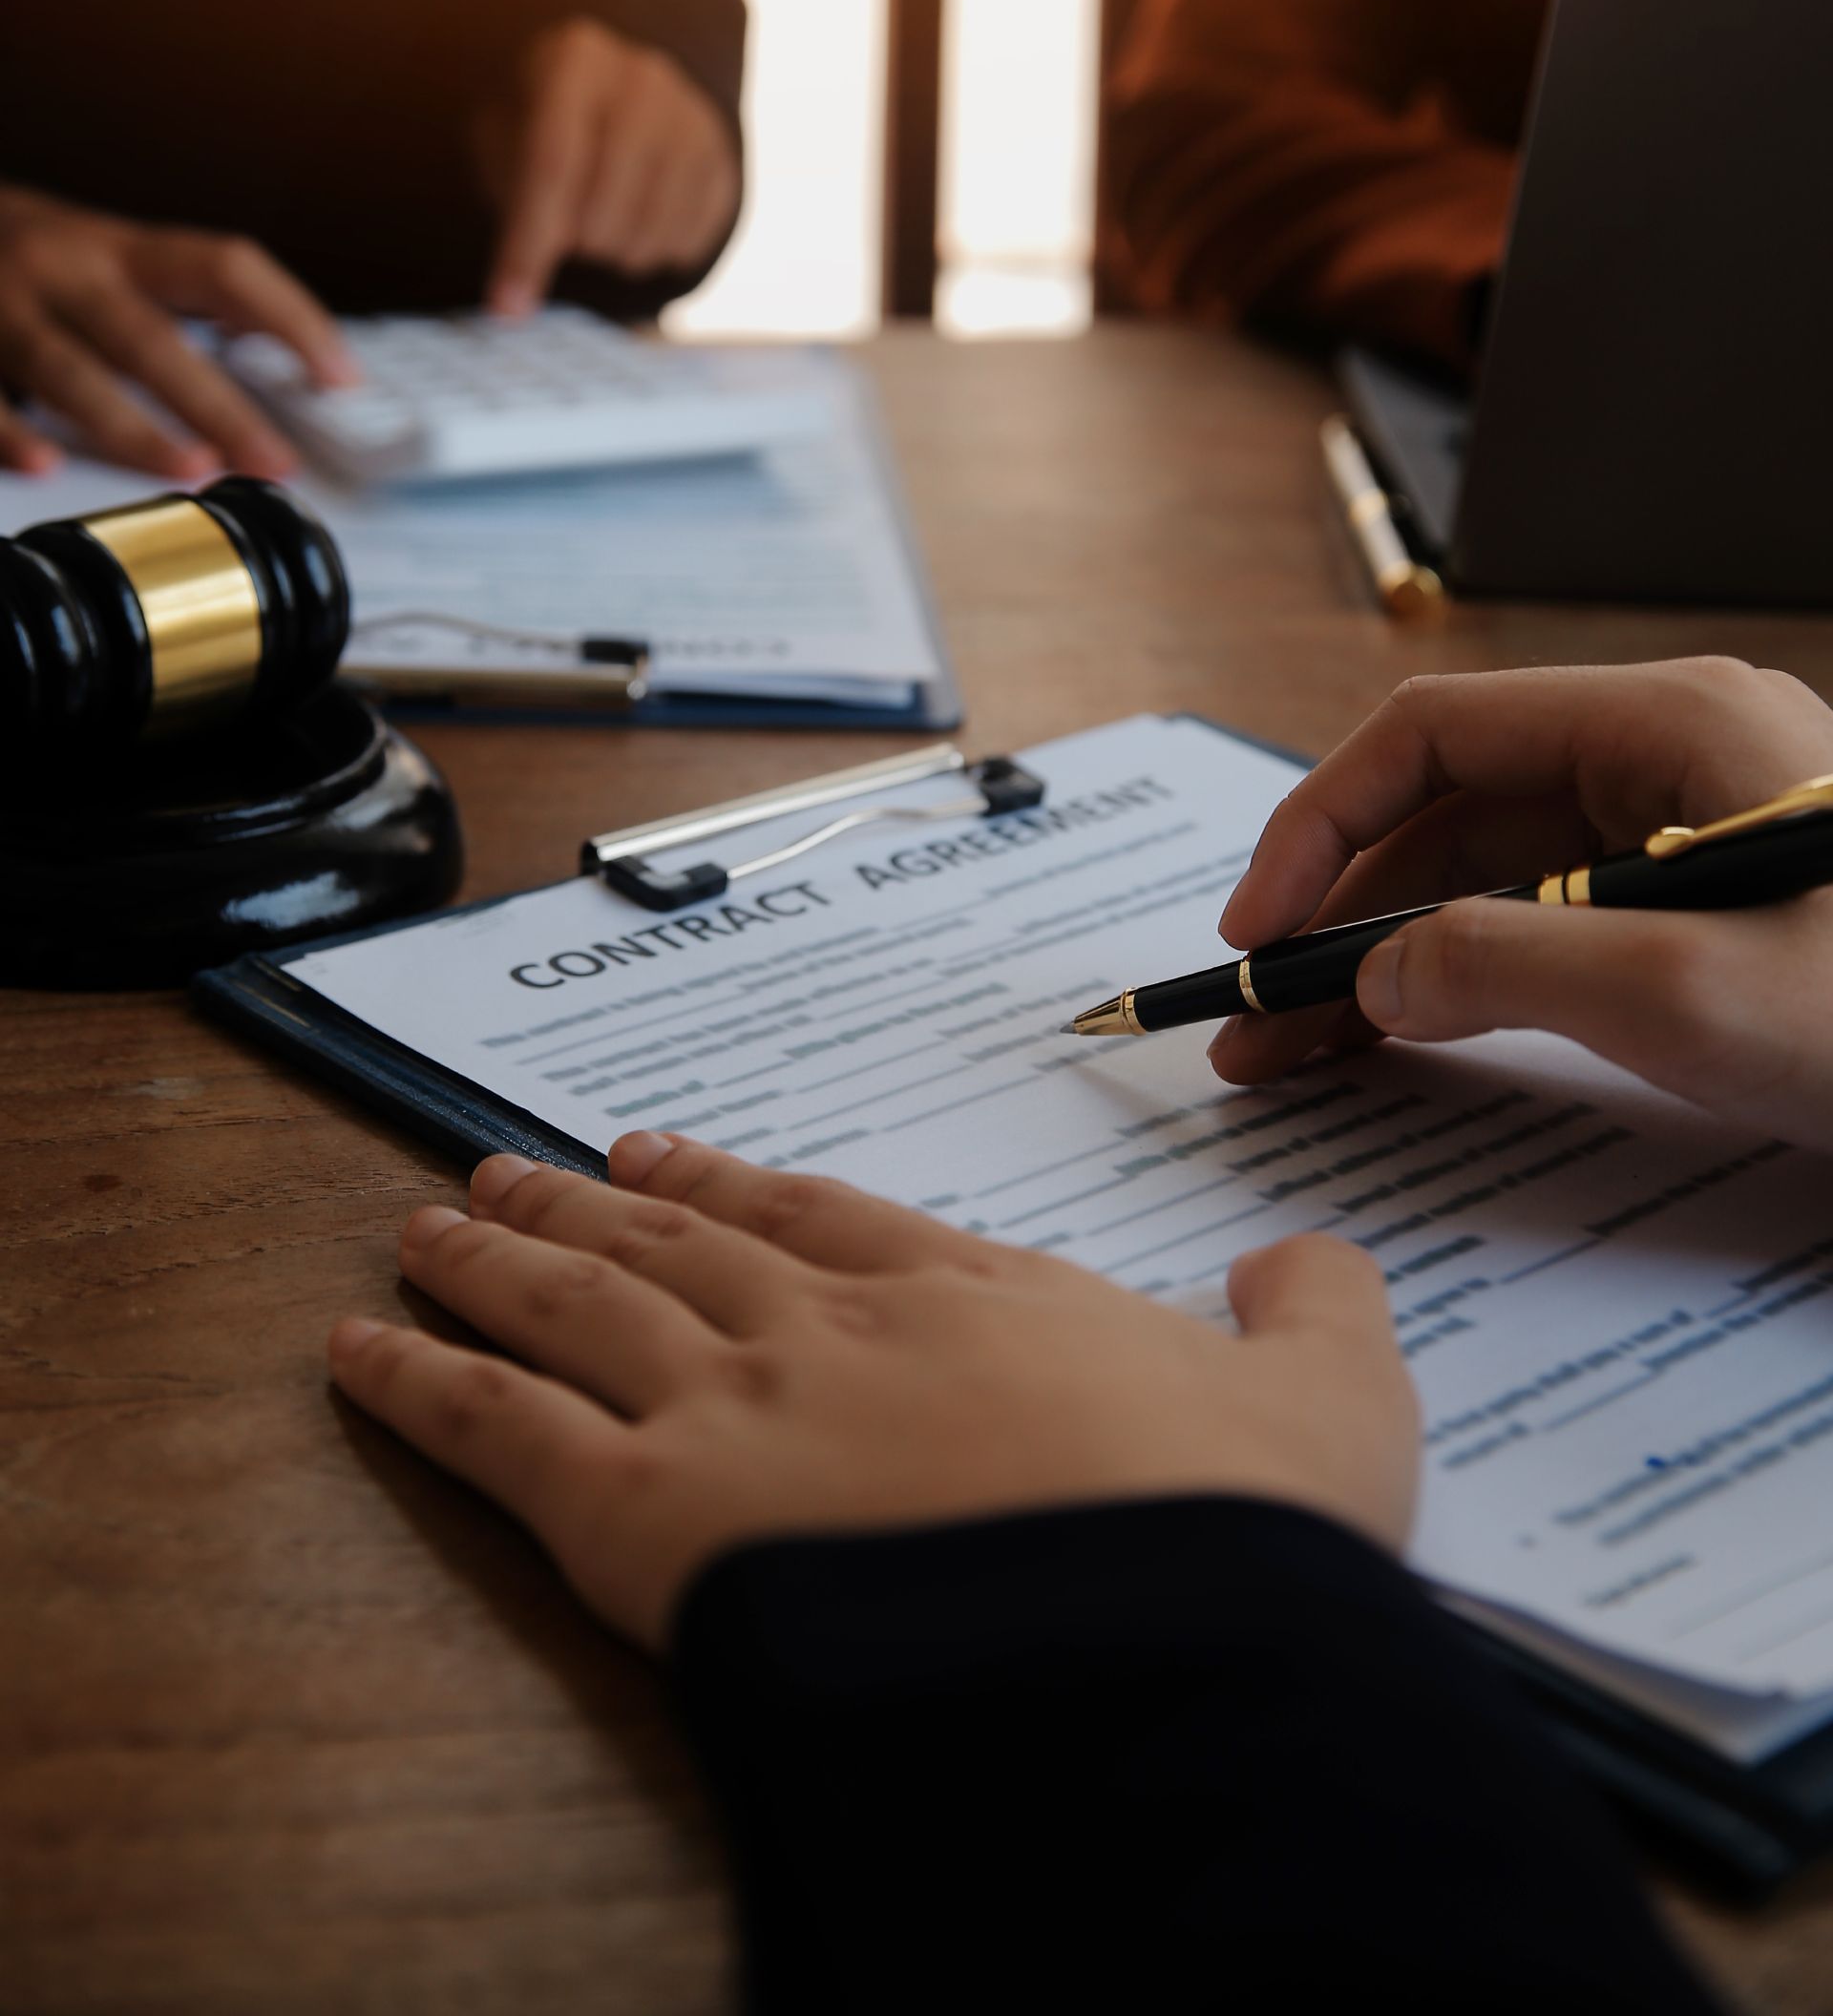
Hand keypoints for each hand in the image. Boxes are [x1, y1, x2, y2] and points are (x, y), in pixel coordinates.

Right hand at [0, 184, 353, 478]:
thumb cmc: (37, 256)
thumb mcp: (114, 256)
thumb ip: (188, 298)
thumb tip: (286, 349)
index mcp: (123, 249)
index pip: (226, 268)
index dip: (290, 316)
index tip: (339, 375)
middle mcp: (67, 270)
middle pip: (150, 338)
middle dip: (217, 403)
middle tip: (271, 459)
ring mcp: (5, 307)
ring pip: (70, 370)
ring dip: (131, 424)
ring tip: (188, 467)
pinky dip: (13, 431)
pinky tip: (45, 464)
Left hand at [328, 1135, 1416, 1650]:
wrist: (1151, 1640)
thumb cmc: (1238, 1537)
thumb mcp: (1333, 1404)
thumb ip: (1313, 1311)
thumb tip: (1310, 1258)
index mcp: (973, 1298)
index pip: (825, 1217)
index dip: (737, 1185)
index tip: (673, 1161)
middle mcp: (834, 1327)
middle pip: (681, 1243)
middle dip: (592, 1207)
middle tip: (516, 1172)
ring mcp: (732, 1407)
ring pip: (580, 1304)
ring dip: (496, 1256)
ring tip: (430, 1220)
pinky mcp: (645, 1516)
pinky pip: (498, 1432)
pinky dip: (417, 1384)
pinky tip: (355, 1348)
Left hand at [475, 20, 739, 315]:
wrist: (617, 93)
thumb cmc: (544, 122)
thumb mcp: (505, 137)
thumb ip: (512, 203)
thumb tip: (513, 301)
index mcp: (576, 59)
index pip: (552, 165)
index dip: (528, 244)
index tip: (509, 308)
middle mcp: (644, 78)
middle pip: (603, 209)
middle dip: (574, 244)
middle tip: (567, 234)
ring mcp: (694, 118)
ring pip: (649, 233)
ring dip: (614, 254)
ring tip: (601, 228)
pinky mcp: (723, 160)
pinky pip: (689, 241)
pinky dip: (656, 254)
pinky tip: (638, 225)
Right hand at [1210, 658, 1832, 1145]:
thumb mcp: (1692, 998)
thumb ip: (1506, 968)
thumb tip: (1373, 981)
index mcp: (1670, 723)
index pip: (1436, 733)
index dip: (1320, 823)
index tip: (1259, 929)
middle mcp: (1671, 753)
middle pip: (1455, 809)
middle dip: (1343, 915)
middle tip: (1261, 1023)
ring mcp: (1691, 826)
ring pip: (1494, 872)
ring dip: (1392, 955)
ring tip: (1303, 1054)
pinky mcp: (1708, 900)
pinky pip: (1555, 918)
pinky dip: (1470, 976)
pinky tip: (1404, 1039)